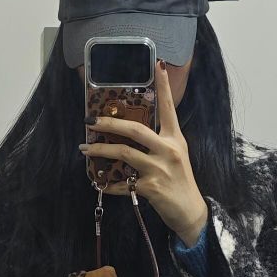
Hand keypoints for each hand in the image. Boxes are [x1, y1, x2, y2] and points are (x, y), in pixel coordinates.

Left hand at [79, 60, 209, 244]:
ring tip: (85, 149)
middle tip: (90, 120)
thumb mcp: (175, 155)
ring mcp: (159, 169)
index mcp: (175, 139)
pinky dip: (108, 183)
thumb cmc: (180, 181)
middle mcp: (168, 150)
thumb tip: (131, 131)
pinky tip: (99, 183)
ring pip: (124, 153)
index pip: (169, 108)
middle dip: (109, 123)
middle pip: (135, 130)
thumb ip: (158, 142)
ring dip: (100, 150)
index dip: (164, 87)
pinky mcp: (150, 188)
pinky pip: (122, 183)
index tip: (158, 65)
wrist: (191, 211)